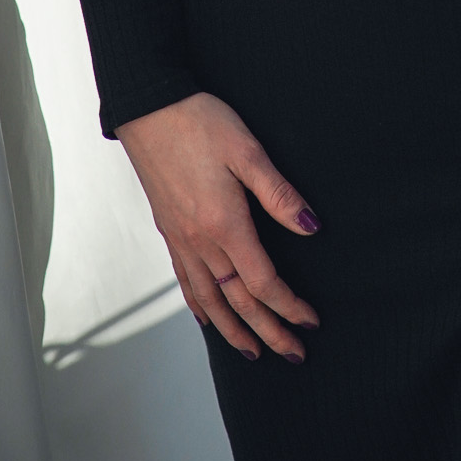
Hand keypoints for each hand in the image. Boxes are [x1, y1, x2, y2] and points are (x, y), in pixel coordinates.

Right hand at [117, 91, 321, 361]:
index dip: (289, 306)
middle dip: (268, 330)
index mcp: (224, 224)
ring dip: (234, 330)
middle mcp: (200, 241)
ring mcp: (180, 239)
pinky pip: (186, 281)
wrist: (149, 107)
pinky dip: (200, 306)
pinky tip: (208, 317)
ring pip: (209, 300)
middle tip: (293, 353)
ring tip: (254, 351)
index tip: (310, 322)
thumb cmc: (199, 122)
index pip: (263, 282)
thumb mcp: (248, 150)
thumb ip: (279, 194)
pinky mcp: (168, 230)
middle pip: (238, 302)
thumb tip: (311, 228)